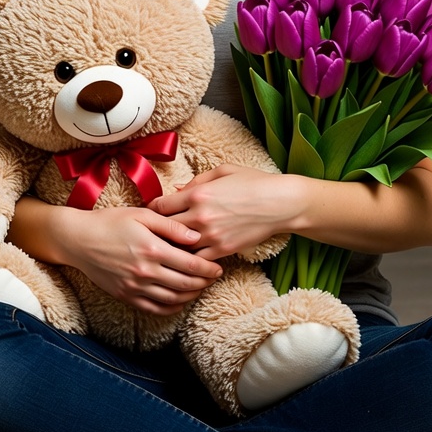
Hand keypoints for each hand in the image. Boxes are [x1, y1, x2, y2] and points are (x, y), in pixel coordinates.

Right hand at [58, 206, 223, 315]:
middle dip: (204, 283)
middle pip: (184, 284)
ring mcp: (135, 287)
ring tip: (200, 288)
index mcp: (152, 249)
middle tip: (214, 278)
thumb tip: (196, 235)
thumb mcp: (142, 215)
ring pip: (172, 299)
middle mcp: (145, 271)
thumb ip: (171, 225)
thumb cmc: (111, 222)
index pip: (190, 264)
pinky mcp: (126, 296)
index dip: (208, 268)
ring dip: (190, 295)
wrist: (78, 240)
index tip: (218, 268)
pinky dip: (171, 308)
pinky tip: (179, 300)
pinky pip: (154, 308)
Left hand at [149, 164, 296, 261]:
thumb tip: (176, 190)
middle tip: (151, 234)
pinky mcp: (222, 250)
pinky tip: (188, 258)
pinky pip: (197, 260)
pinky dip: (191, 259)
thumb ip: (196, 181)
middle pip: (164, 229)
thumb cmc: (253, 182)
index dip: (152, 211)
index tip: (151, 214)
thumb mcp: (222, 171)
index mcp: (197, 194)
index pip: (160, 207)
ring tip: (165, 248)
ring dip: (171, 248)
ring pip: (178, 248)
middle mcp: (200, 216)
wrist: (280, 204)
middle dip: (157, 231)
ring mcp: (211, 236)